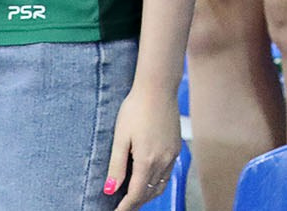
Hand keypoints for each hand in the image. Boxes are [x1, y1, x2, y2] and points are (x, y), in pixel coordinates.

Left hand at [102, 85, 180, 209]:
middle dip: (135, 203)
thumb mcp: (120, 138)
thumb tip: (110, 190)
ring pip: (160, 184)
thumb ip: (116, 166)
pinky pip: (167, 173)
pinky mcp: (176, 147)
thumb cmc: (136, 109)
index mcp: (147, 160)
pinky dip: (156, 182)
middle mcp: (164, 160)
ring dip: (147, 194)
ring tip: (133, 197)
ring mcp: (172, 154)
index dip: (125, 207)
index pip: (136, 194)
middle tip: (122, 207)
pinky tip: (147, 178)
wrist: (158, 88)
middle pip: (149, 192)